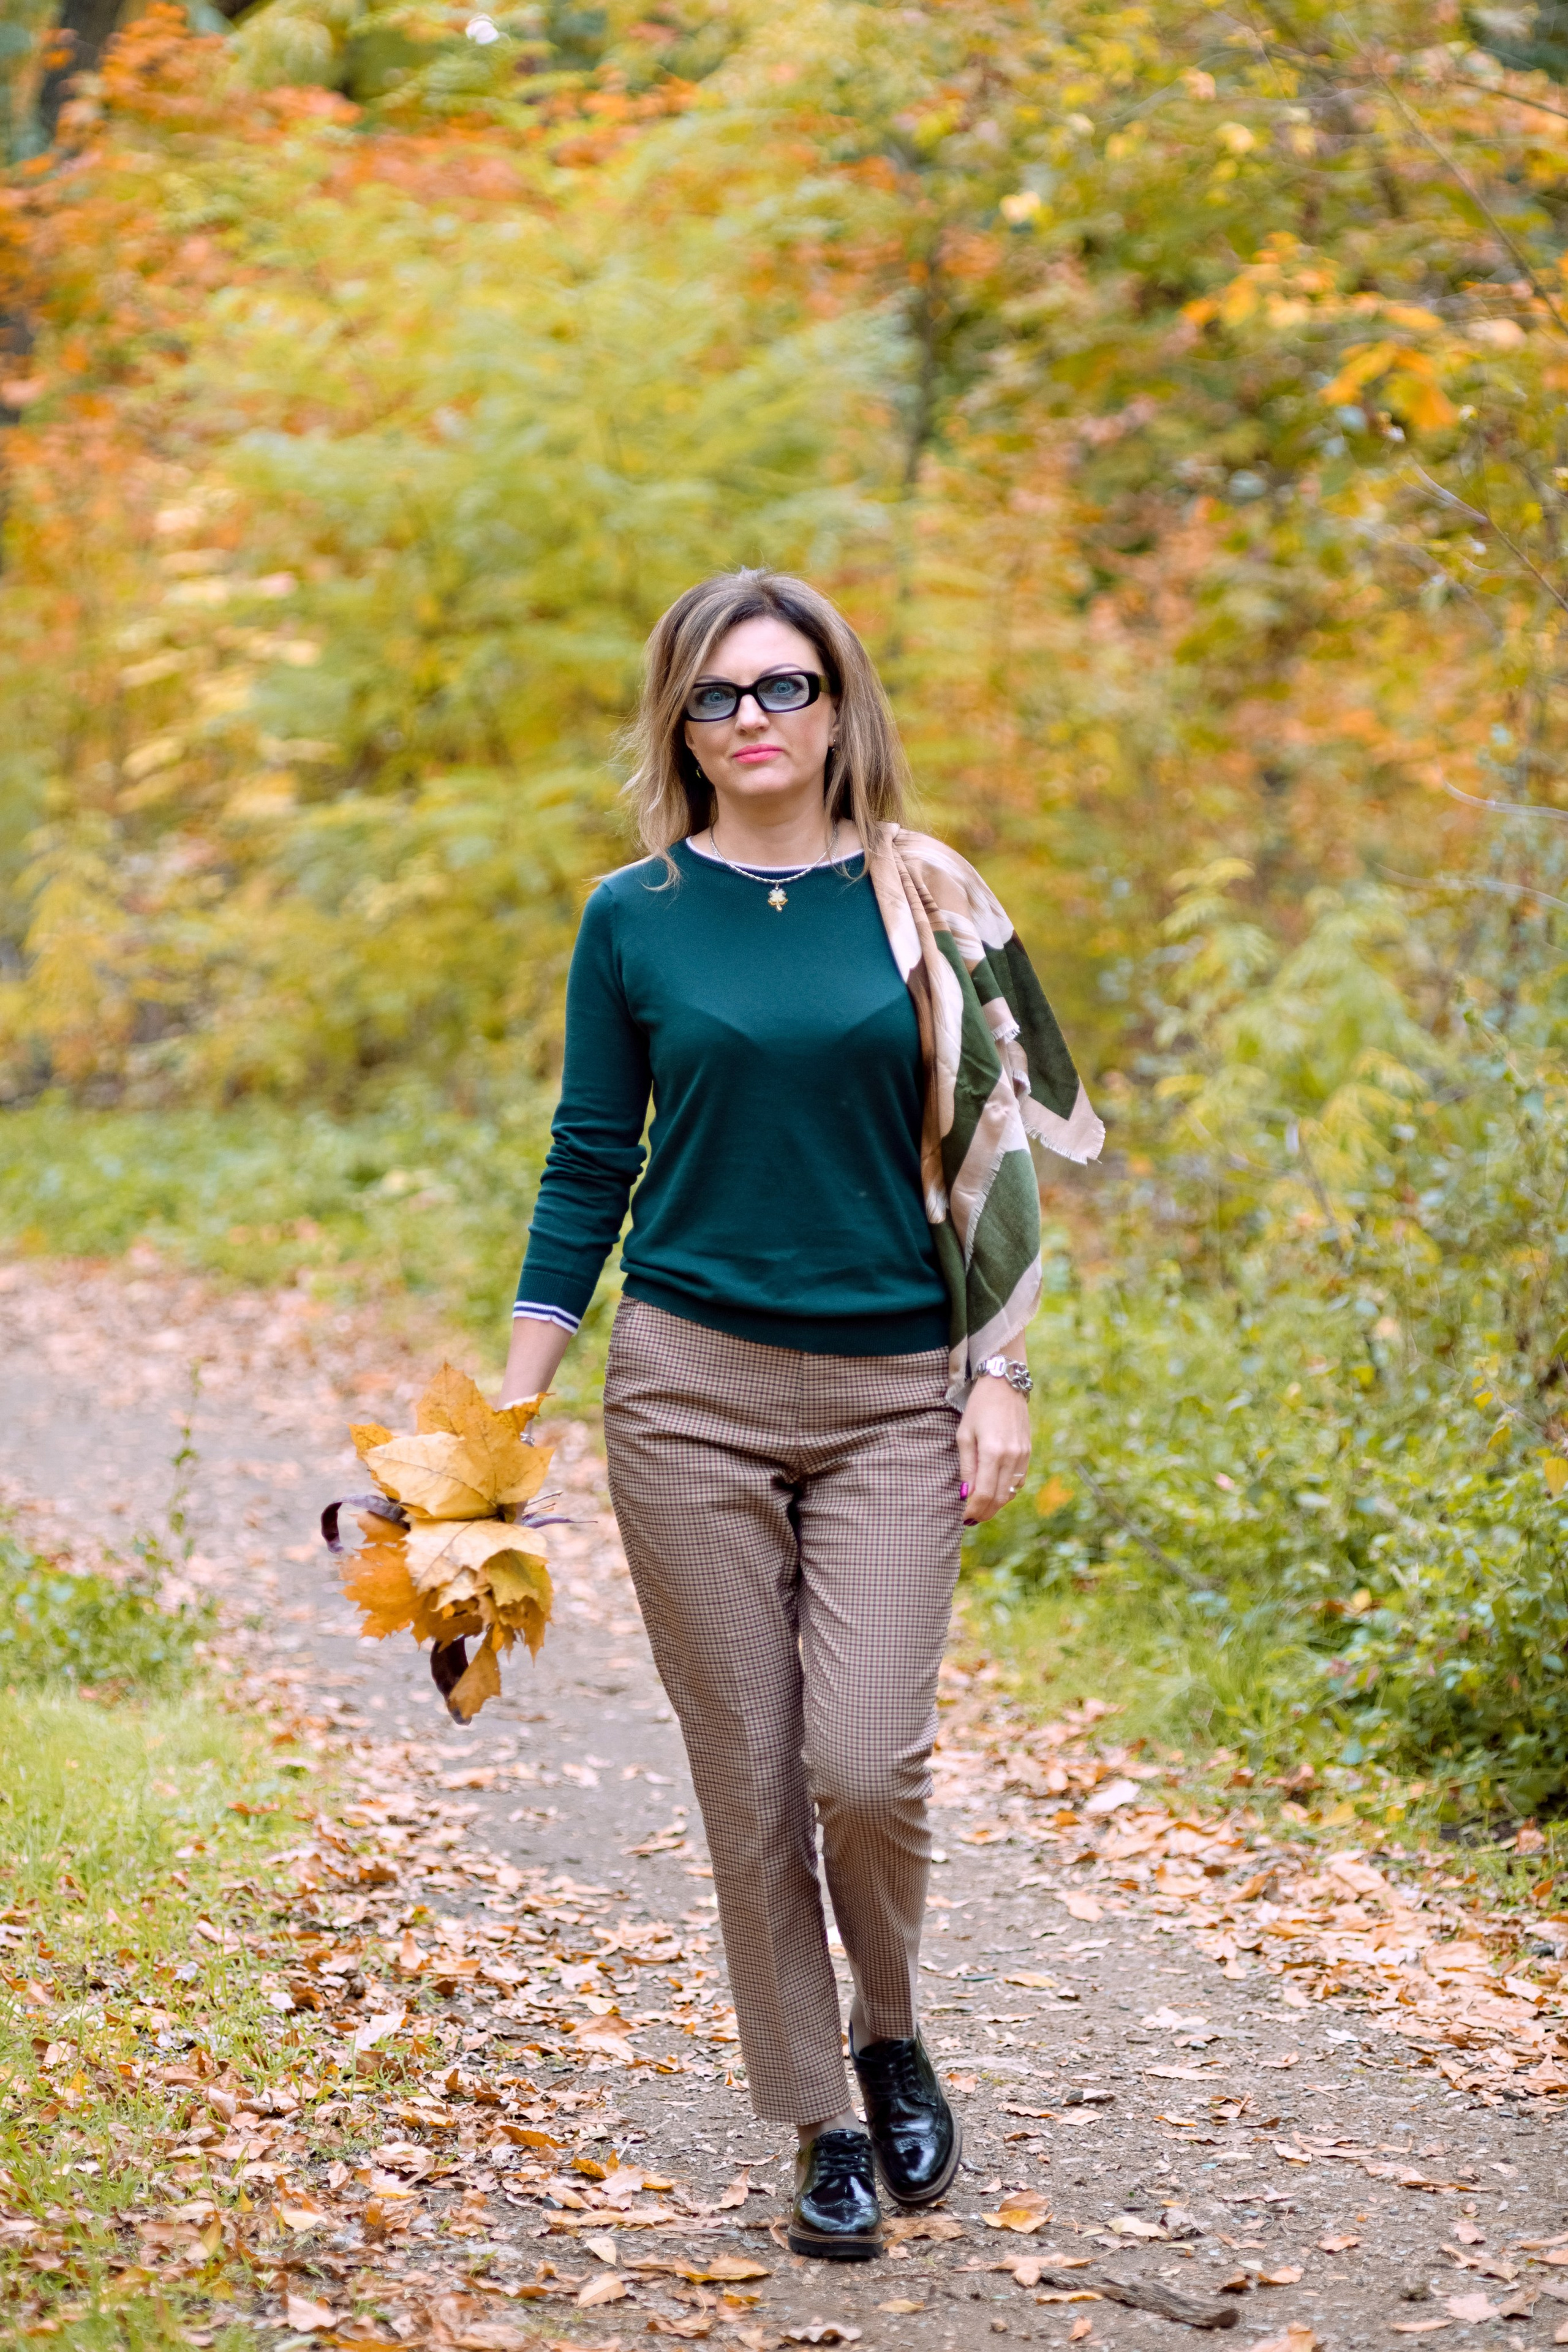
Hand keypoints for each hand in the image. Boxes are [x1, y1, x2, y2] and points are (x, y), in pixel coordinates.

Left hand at [956, 1371, 1031, 1524]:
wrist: (1005, 1385)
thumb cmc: (979, 1408)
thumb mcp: (965, 1435)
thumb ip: (967, 1467)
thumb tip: (966, 1495)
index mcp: (993, 1452)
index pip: (985, 1494)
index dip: (974, 1510)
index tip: (964, 1518)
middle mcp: (1012, 1456)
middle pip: (1000, 1498)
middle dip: (985, 1512)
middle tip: (971, 1519)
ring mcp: (1023, 1455)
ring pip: (1011, 1492)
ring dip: (996, 1505)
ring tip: (981, 1508)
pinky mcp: (1028, 1452)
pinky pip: (1019, 1480)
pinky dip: (1007, 1491)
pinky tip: (995, 1491)